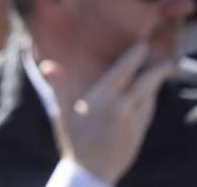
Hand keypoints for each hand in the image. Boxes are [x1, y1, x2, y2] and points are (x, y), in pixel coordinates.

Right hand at [42, 40, 175, 183]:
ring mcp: (134, 120)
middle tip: (166, 58)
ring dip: (155, 83)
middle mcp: (122, 108)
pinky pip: (148, 110)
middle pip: (146, 82)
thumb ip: (57, 85)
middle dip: (158, 69)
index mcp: (103, 99)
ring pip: (149, 96)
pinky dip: (150, 98)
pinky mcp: (140, 131)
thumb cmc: (73, 139)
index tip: (143, 45)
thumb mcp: (61, 111)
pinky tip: (149, 93)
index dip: (136, 57)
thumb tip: (48, 65)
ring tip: (159, 70)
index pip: (124, 71)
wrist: (91, 171)